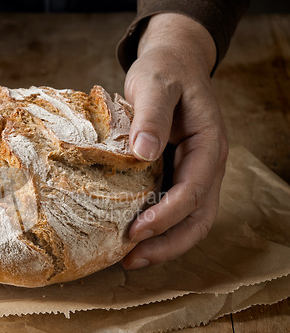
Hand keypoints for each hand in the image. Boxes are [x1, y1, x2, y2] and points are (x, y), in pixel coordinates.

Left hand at [121, 13, 228, 268]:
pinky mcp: (179, 174)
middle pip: (198, 217)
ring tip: (130, 258)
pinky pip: (176, 209)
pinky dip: (158, 228)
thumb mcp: (156, 84)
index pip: (193, 190)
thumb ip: (152, 114)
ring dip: (164, 244)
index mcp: (208, 144)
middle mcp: (207, 164)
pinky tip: (133, 236)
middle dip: (167, 243)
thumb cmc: (164, 72)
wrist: (173, 65)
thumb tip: (143, 151)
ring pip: (190, 220)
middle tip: (131, 260)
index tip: (134, 231)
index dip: (166, 215)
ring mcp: (195, 172)